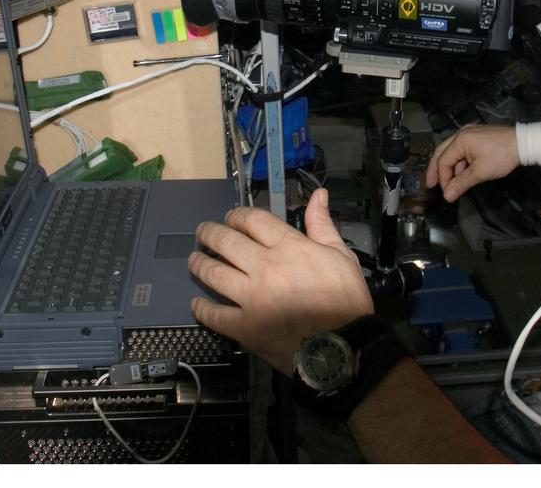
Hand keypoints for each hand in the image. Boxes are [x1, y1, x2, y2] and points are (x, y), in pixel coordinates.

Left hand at [189, 189, 372, 372]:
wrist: (344, 346)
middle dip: (210, 233)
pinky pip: (215, 315)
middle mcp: (264, 267)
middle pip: (226, 241)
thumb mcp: (341, 256)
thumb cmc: (346, 300)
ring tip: (194, 260)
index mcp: (289, 247)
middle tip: (202, 233)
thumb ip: (322, 225)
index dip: (237, 215)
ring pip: (214, 273)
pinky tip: (197, 303)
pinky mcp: (244, 327)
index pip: (253, 220)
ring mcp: (251, 298)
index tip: (230, 217)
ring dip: (199, 264)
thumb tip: (317, 195)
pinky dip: (202, 308)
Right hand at [424, 124, 518, 201]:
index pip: (443, 160)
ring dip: (451, 167)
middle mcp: (462, 133)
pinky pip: (463, 149)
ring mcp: (470, 133)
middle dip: (437, 170)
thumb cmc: (502, 156)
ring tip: (452, 182)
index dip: (442, 178)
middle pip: (442, 152)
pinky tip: (463, 172)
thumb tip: (447, 196)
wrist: (524, 143)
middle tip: (431, 184)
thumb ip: (461, 183)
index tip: (446, 192)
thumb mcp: (480, 172)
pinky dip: (460, 161)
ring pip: (453, 151)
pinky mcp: (478, 135)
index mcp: (460, 140)